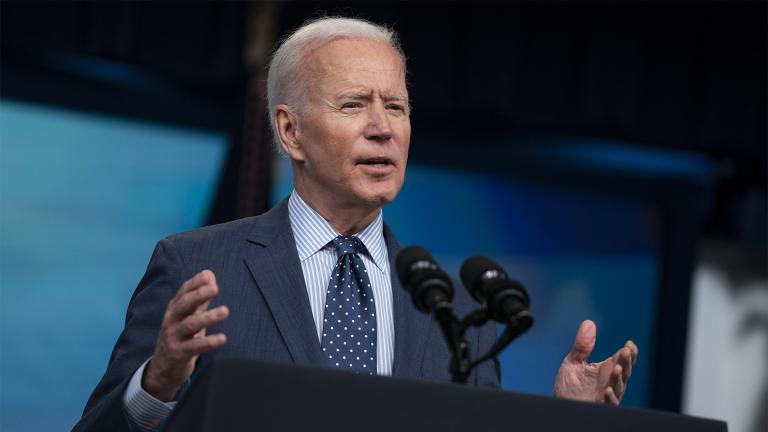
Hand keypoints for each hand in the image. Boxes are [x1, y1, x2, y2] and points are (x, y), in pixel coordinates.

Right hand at [142, 270, 228, 401]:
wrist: (162, 369)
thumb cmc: (180, 337)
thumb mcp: (188, 317)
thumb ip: (199, 298)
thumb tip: (210, 275)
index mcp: (174, 310)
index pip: (183, 293)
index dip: (195, 283)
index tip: (208, 275)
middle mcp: (171, 321)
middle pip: (183, 305)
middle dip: (198, 295)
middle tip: (215, 288)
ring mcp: (173, 338)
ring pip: (190, 325)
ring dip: (208, 317)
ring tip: (225, 311)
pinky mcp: (178, 354)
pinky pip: (194, 346)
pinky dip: (209, 342)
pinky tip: (223, 338)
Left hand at [553, 320, 637, 404]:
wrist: (560, 404)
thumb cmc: (569, 385)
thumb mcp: (573, 361)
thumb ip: (582, 346)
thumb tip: (589, 323)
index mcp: (605, 369)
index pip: (622, 359)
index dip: (629, 353)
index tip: (629, 345)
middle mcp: (609, 381)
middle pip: (624, 371)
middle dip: (626, 362)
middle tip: (626, 352)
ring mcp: (606, 394)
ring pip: (618, 386)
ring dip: (618, 378)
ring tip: (617, 368)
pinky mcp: (599, 405)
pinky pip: (608, 402)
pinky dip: (610, 397)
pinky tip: (607, 390)